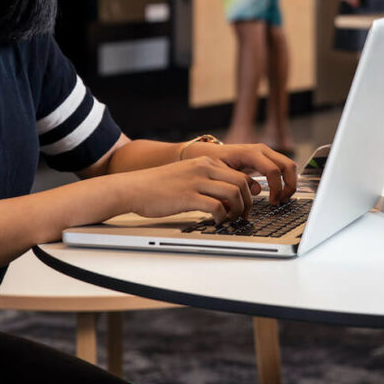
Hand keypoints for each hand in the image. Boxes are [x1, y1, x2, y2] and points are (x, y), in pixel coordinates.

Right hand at [122, 156, 256, 223]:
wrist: (134, 187)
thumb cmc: (158, 185)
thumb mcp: (188, 174)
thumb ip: (207, 181)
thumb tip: (228, 198)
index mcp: (205, 162)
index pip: (240, 174)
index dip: (249, 192)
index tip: (247, 204)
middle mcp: (203, 168)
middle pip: (241, 183)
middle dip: (248, 202)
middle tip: (243, 215)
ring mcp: (196, 181)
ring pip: (233, 193)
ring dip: (237, 210)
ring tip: (231, 219)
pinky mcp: (187, 197)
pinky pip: (216, 206)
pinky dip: (222, 216)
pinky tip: (216, 222)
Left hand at [201, 143, 298, 204]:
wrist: (211, 154)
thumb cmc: (214, 163)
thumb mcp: (222, 173)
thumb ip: (238, 180)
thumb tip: (256, 190)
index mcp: (251, 153)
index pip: (273, 170)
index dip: (276, 188)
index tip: (272, 201)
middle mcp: (262, 150)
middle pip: (288, 165)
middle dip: (289, 185)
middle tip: (280, 201)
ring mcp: (266, 153)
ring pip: (290, 166)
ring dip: (290, 183)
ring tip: (280, 198)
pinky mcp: (267, 159)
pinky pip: (284, 168)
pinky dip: (286, 181)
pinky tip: (278, 193)